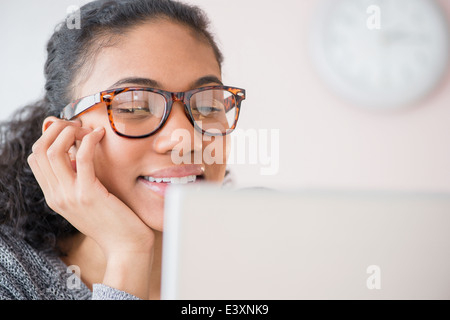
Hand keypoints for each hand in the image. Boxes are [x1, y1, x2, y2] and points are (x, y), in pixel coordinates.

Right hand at [27, 118, 153, 297]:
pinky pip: (82, 157)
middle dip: (57, 130)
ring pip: (53, 151)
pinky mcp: (89, 194)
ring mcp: (70, 195)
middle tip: (79, 127)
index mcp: (54, 196)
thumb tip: (77, 154)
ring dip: (70, 132)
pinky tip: (100, 136)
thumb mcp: (87, 200)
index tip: (72, 132)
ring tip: (88, 130)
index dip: (50, 137)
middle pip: (39, 150)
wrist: (125, 247)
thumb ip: (77, 181)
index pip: (36, 158)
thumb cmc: (112, 222)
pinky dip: (90, 140)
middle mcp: (56, 196)